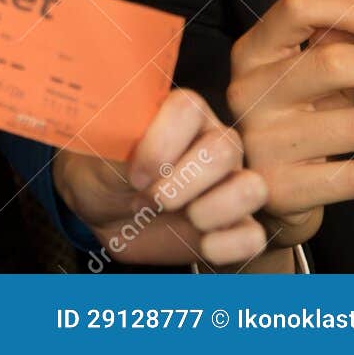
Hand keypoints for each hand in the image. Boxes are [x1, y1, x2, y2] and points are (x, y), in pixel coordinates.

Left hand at [57, 89, 271, 266]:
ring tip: (182, 218)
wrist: (103, 209)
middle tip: (149, 198)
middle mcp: (214, 142)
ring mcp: (230, 183)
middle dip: (181, 183)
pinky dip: (227, 245)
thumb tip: (134, 146)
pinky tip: (201, 244)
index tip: (135, 174)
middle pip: (224, 150)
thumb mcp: (100, 150)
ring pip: (252, 188)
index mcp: (181, 113)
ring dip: (212, 210)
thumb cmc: (104, 169)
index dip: (162, 143)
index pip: (189, 108)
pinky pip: (253, 236)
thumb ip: (120, 140)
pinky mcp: (234, 225)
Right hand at [227, 0, 353, 246]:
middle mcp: (251, 91)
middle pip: (335, 63)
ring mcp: (262, 140)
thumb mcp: (302, 75)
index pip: (299, 8)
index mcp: (254, 52)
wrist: (255, 190)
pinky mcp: (280, 186)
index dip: (353, 10)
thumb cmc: (290, 120)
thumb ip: (329, 40)